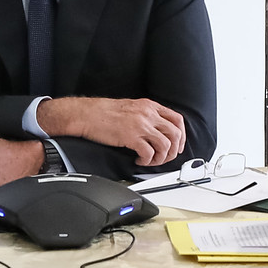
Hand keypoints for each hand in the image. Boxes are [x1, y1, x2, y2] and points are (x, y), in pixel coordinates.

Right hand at [37, 97, 185, 165]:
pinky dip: (147, 160)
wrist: (86, 114)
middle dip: (173, 150)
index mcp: (150, 106)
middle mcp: (148, 114)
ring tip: (151, 161)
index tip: (177, 145)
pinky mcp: (131, 137)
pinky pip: (149, 153)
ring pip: (165, 145)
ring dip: (161, 158)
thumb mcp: (132, 107)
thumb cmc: (104, 112)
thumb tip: (157, 130)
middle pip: (175, 134)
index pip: (177, 120)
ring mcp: (141, 125)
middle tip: (165, 157)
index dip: (181, 135)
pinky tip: (139, 160)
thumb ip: (146, 115)